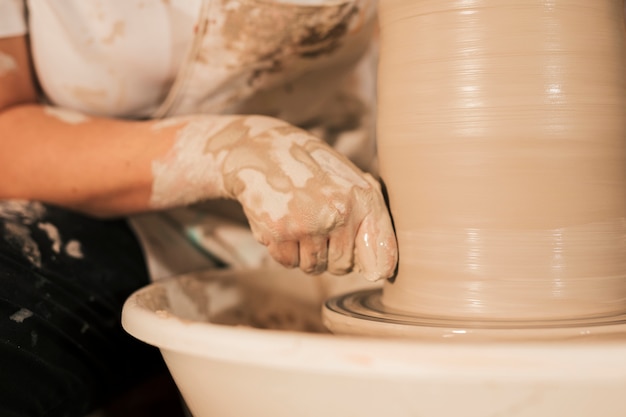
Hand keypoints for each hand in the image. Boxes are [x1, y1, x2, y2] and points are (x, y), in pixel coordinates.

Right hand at [150, 115, 397, 279]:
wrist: (263, 150)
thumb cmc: (312, 169)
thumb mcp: (350, 181)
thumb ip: (370, 218)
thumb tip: (381, 269)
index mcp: (363, 199)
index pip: (381, 257)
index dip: (377, 269)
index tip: (374, 272)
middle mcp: (339, 213)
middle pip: (343, 267)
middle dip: (331, 256)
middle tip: (318, 227)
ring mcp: (308, 224)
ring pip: (314, 267)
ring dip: (305, 253)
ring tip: (299, 221)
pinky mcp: (279, 232)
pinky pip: (288, 263)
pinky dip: (284, 250)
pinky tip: (282, 222)